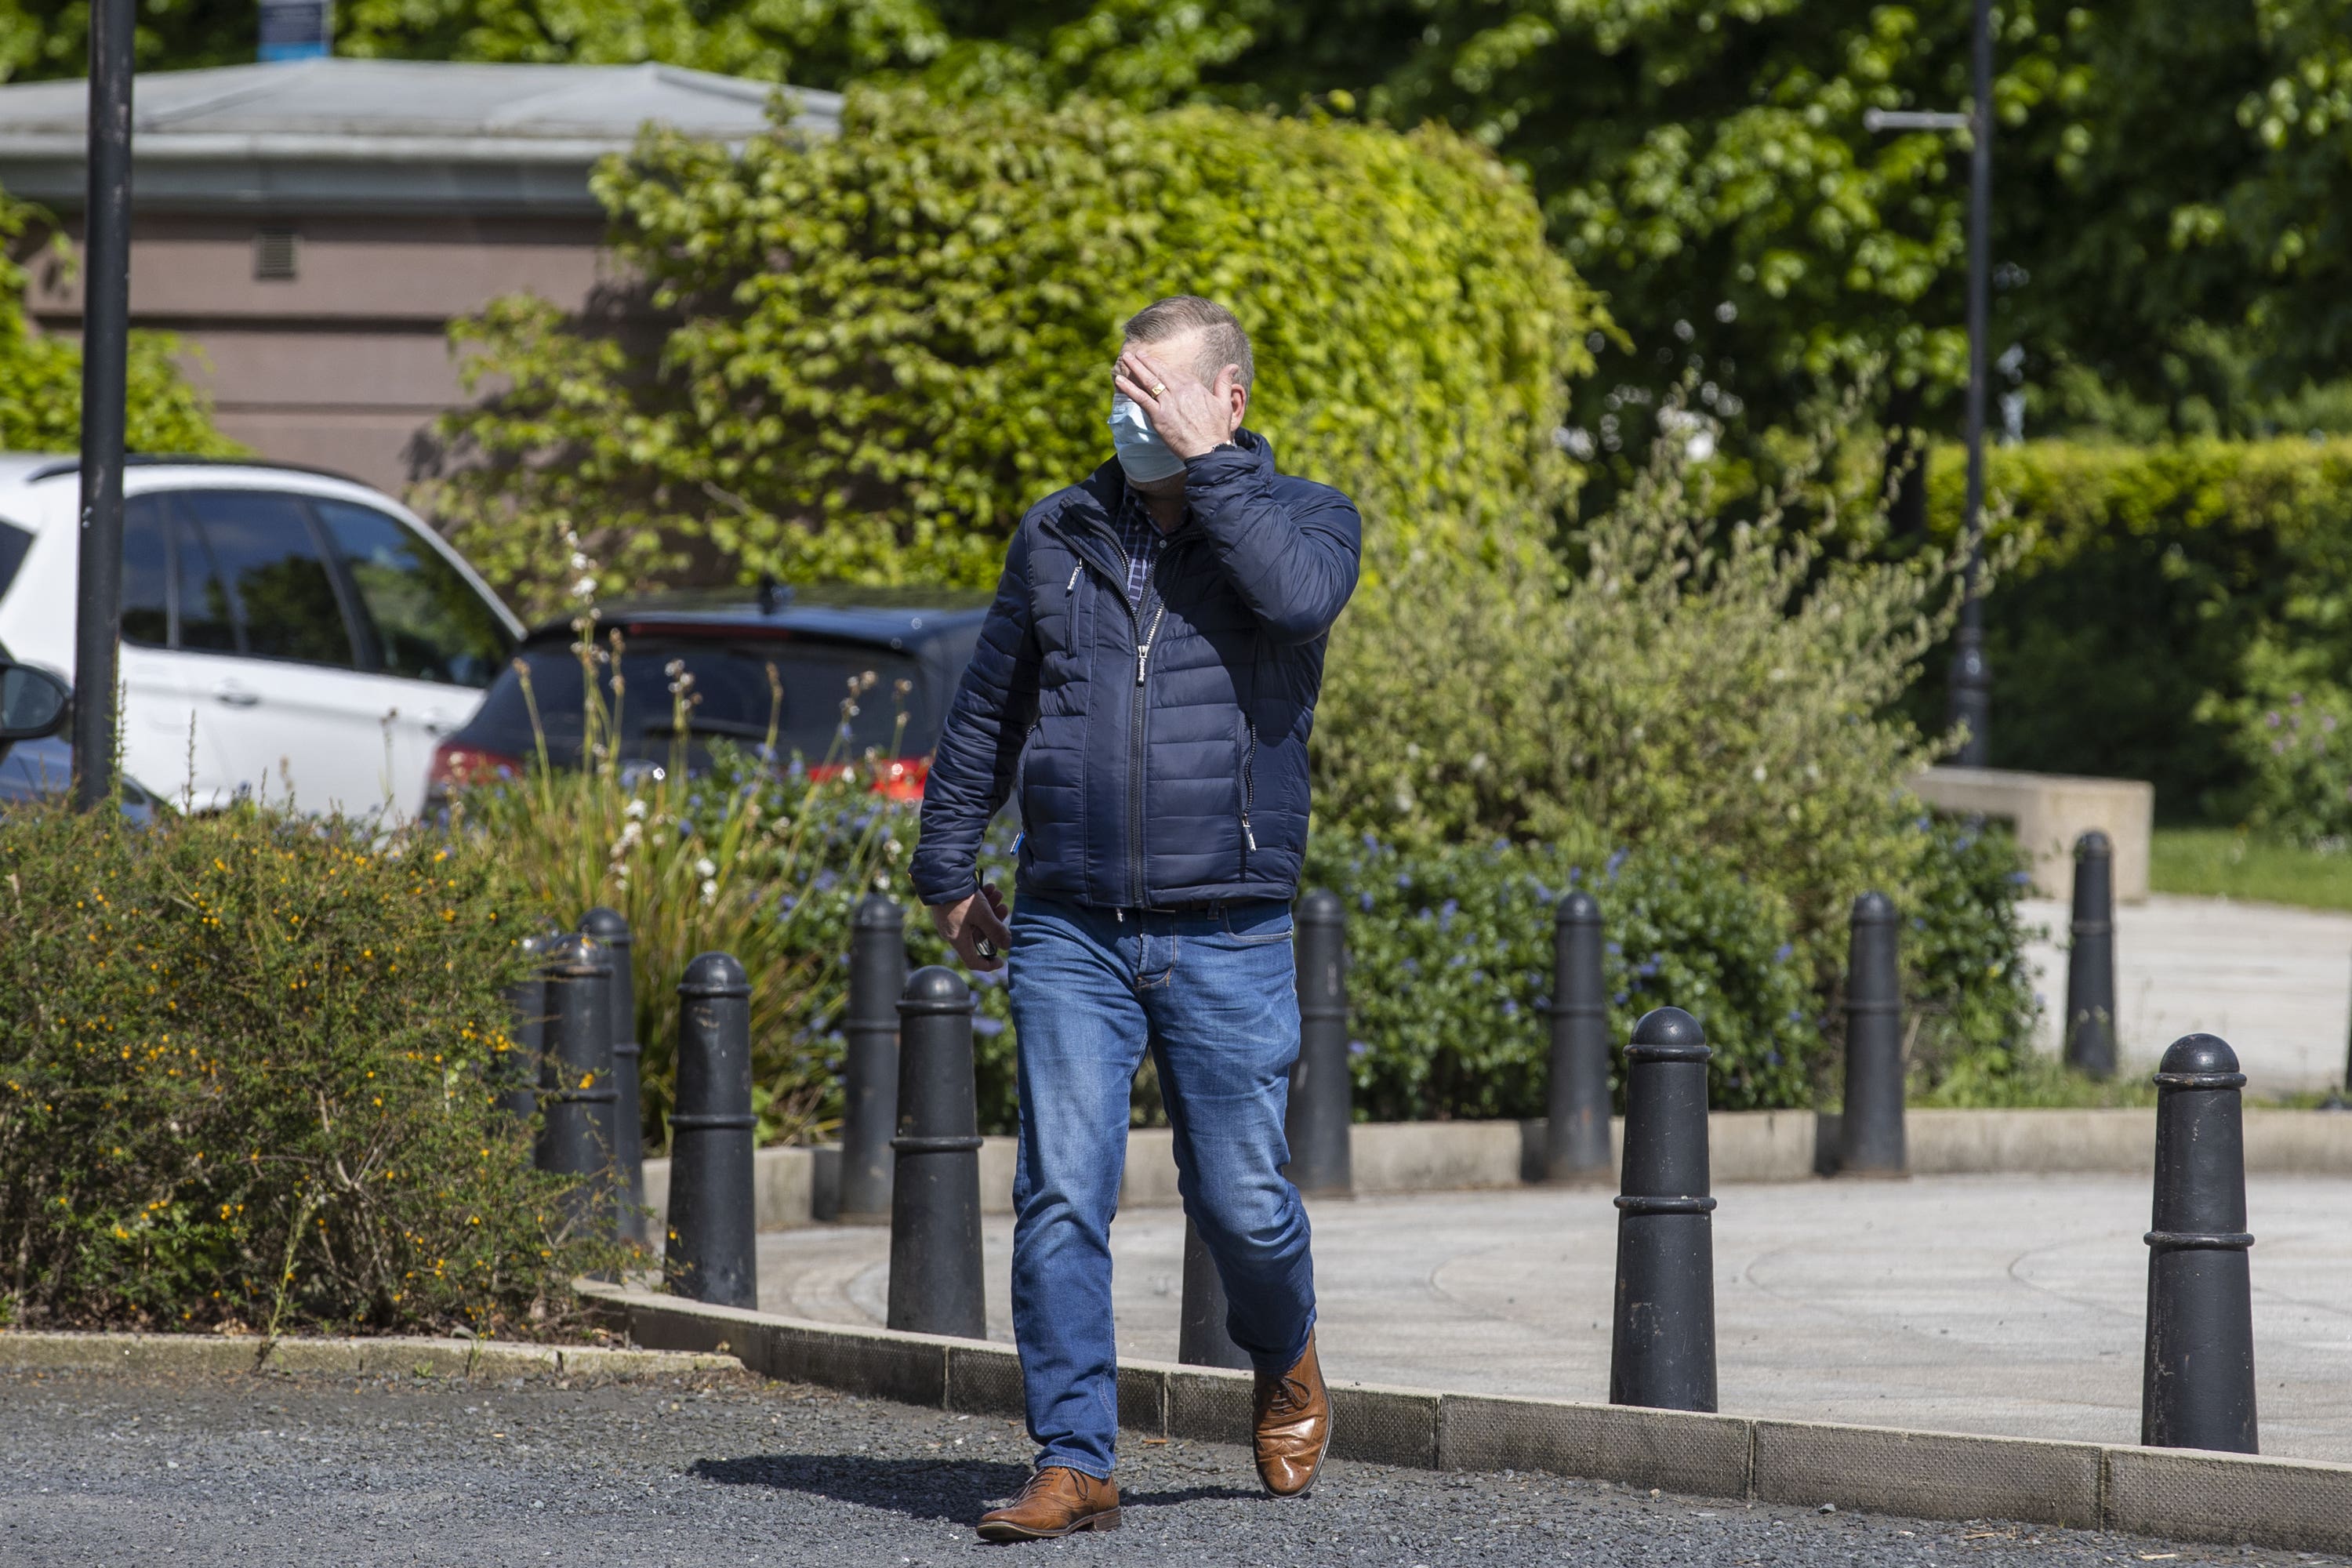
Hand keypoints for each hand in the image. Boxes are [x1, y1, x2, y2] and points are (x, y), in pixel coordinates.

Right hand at [930, 882, 1010, 972]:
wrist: (941, 876)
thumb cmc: (961, 899)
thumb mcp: (983, 915)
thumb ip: (996, 931)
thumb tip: (1008, 946)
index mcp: (958, 940)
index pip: (973, 962)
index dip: (988, 965)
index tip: (1001, 961)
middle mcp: (952, 933)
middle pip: (978, 935)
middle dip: (994, 922)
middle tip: (1004, 907)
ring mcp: (949, 920)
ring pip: (975, 920)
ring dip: (989, 908)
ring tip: (997, 893)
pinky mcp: (948, 907)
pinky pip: (967, 911)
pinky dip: (980, 902)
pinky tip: (989, 888)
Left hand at [1115, 346, 1242, 460]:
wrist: (1209, 449)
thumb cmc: (1217, 430)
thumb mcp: (1225, 402)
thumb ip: (1224, 382)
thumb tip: (1233, 366)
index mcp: (1194, 386)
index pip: (1175, 373)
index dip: (1163, 368)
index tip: (1154, 363)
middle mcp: (1179, 391)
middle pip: (1159, 372)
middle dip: (1145, 361)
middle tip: (1134, 354)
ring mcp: (1168, 403)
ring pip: (1148, 381)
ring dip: (1135, 368)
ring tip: (1126, 358)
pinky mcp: (1158, 416)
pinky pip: (1141, 398)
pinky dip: (1129, 388)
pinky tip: (1119, 379)